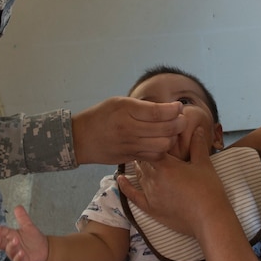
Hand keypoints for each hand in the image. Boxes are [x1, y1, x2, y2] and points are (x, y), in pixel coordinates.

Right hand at [0, 205, 48, 260]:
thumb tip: (17, 206)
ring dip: (11, 246)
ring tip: (15, 240)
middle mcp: (10, 246)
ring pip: (9, 251)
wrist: (45, 250)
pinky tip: (21, 252)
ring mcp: (15, 254)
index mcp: (9, 237)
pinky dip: (18, 257)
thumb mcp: (28, 226)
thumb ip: (22, 217)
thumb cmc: (33, 239)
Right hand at [71, 96, 185, 164]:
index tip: (179, 106)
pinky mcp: (130, 158)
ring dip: (173, 138)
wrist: (79, 138)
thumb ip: (141, 105)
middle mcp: (128, 129)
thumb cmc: (100, 116)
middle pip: (164, 129)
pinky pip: (154, 156)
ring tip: (172, 131)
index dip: (173, 110)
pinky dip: (163, 150)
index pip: (157, 112)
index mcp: (125, 110)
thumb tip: (167, 108)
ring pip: (163, 145)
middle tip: (181, 118)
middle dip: (179, 123)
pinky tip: (162, 142)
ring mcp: (129, 146)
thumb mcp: (118, 102)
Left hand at [118, 126, 230, 237]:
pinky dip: (125, 187)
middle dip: (145, 152)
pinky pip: (133, 196)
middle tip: (146, 144)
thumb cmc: (209, 190)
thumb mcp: (204, 164)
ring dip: (138, 166)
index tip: (154, 135)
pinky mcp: (150, 209)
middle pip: (143, 160)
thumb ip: (198, 145)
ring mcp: (150, 194)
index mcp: (166, 165)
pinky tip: (120, 179)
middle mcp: (154, 179)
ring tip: (138, 157)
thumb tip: (198, 129)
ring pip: (139, 175)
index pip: (152, 147)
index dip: (153, 141)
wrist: (209, 219)